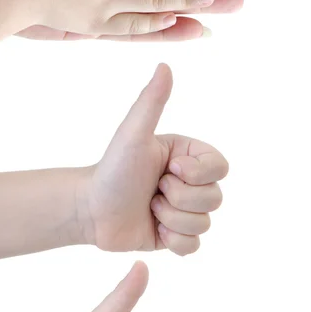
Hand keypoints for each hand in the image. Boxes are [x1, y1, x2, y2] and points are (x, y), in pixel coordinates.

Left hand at [77, 64, 227, 255]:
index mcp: (189, 156)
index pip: (220, 168)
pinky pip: (194, 246)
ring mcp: (185, 210)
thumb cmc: (112, 168)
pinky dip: (172, 240)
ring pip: (205, 223)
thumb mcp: (133, 134)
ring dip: (171, 218)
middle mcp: (191, 182)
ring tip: (149, 208)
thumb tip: (165, 65)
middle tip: (152, 190)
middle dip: (178, 198)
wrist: (91, 209)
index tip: (167, 168)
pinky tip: (153, 228)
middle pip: (215, 198)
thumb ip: (151, 102)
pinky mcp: (176, 235)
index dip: (196, 173)